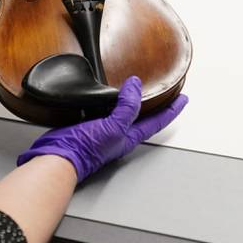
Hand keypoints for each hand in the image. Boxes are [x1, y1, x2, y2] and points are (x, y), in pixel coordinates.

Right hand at [17, 76, 186, 182]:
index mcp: (129, 136)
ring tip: (138, 88)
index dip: (172, 109)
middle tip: (165, 91)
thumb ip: (127, 107)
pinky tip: (105, 93)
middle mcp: (119, 133)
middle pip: (143, 116)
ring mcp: (103, 130)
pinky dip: (109, 99)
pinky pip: (103, 108)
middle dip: (156, 105)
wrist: (58, 157)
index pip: (158, 121)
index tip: (183, 98)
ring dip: (131, 100)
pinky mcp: (87, 124)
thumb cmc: (85, 150)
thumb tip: (135, 85)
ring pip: (123, 111)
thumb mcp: (113, 127)